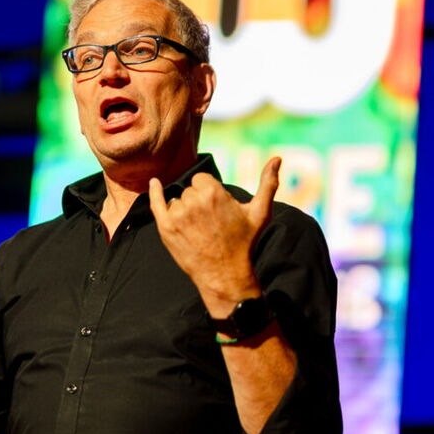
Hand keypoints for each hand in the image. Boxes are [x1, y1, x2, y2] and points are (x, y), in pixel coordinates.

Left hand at [148, 156, 280, 313]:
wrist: (225, 275)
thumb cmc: (244, 243)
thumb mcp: (260, 212)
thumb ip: (268, 183)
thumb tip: (278, 158)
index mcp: (213, 191)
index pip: (202, 180)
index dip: (210, 192)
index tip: (218, 210)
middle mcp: (193, 200)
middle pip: (190, 190)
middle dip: (198, 202)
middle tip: (210, 223)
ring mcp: (177, 214)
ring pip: (178, 201)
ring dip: (185, 210)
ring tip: (199, 230)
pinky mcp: (166, 228)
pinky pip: (156, 203)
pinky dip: (154, 192)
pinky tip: (154, 183)